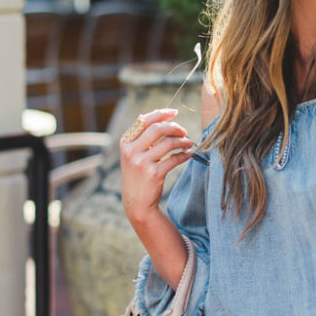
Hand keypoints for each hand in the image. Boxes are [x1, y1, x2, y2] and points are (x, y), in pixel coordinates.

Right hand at [119, 108, 193, 227]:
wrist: (137, 203)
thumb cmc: (138, 175)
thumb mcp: (134, 155)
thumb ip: (144, 138)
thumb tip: (164, 118)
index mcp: (126, 142)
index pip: (144, 121)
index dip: (161, 114)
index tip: (174, 112)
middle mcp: (131, 151)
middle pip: (158, 129)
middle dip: (174, 127)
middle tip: (184, 131)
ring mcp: (142, 163)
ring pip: (168, 143)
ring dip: (183, 141)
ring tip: (189, 143)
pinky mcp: (153, 174)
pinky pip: (174, 159)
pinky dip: (184, 154)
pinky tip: (189, 153)